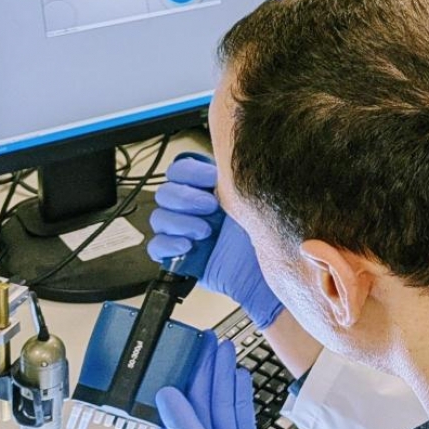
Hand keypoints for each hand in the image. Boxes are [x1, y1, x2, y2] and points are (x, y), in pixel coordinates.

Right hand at [148, 152, 282, 328]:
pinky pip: (157, 247)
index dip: (189, 171)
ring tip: (205, 231)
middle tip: (210, 207)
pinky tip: (189, 247)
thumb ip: (239, 180)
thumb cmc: (272, 236)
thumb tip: (232, 153)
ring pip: (159, 217)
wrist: (270, 275)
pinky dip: (169, 245)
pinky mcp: (181, 256)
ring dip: (180, 222)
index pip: (181, 169)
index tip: (211, 179)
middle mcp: (196, 208)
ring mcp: (186, 232)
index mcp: (211, 189)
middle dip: (185, 198)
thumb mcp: (258, 200)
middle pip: (166, 192)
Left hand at [156, 337, 301, 428]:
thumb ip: (184, 422)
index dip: (183, 378)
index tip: (187, 352)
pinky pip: (241, 416)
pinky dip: (241, 395)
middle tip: (211, 341)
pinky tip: (241, 376)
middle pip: (202, 401)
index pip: (177, 407)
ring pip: (222, 404)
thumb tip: (166, 393)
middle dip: (206, 370)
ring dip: (225, 377)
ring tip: (227, 349)